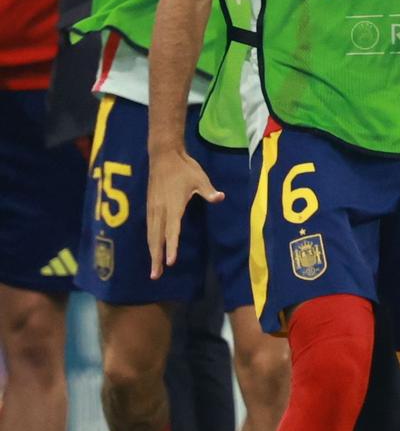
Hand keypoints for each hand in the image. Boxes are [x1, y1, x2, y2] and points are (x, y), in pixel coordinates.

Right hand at [147, 148, 220, 279]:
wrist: (163, 155)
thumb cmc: (184, 168)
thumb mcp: (200, 178)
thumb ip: (208, 191)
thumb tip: (220, 197)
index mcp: (173, 206)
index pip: (172, 231)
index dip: (171, 247)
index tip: (170, 262)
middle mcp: (160, 210)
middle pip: (157, 238)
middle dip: (156, 257)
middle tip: (155, 275)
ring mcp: (153, 208)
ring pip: (151, 234)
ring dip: (152, 251)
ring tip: (153, 268)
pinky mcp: (149, 206)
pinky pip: (149, 227)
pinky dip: (150, 240)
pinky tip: (152, 248)